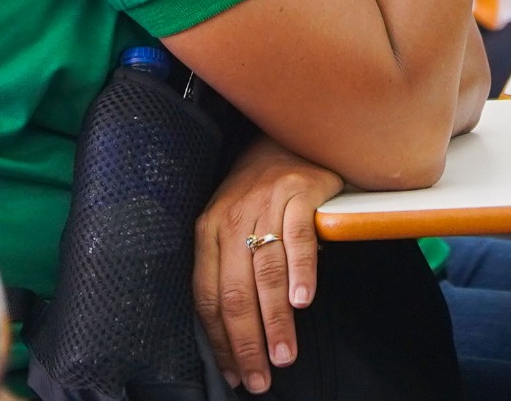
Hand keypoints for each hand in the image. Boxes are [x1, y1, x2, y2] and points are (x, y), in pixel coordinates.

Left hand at [192, 137, 342, 391]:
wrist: (290, 133)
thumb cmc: (261, 189)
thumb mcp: (233, 222)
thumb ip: (231, 267)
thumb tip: (236, 330)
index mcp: (209, 230)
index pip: (207, 296)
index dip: (219, 340)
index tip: (234, 373)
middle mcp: (231, 217)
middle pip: (234, 292)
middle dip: (246, 343)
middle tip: (260, 378)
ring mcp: (265, 204)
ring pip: (265, 273)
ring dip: (275, 321)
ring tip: (283, 354)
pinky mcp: (299, 192)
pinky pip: (297, 239)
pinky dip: (301, 273)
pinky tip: (303, 302)